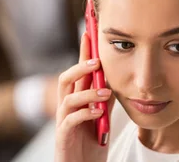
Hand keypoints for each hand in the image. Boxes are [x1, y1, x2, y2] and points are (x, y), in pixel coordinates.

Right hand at [55, 33, 114, 161]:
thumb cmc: (89, 144)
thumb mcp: (102, 117)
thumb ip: (105, 99)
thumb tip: (114, 79)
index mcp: (76, 100)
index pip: (78, 71)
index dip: (84, 52)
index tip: (90, 32)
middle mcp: (66, 107)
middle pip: (66, 78)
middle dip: (81, 66)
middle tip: (98, 61)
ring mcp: (63, 121)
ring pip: (67, 98)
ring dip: (88, 92)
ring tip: (106, 93)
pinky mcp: (63, 136)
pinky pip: (69, 120)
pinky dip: (85, 113)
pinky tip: (98, 113)